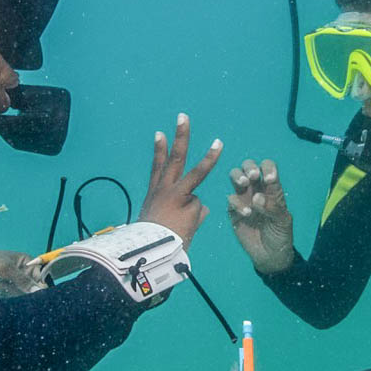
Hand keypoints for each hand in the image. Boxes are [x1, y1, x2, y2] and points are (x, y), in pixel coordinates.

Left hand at [0, 246, 45, 297]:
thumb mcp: (7, 269)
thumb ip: (23, 281)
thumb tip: (39, 290)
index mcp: (27, 262)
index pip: (41, 276)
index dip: (38, 286)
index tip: (34, 293)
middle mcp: (22, 273)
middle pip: (30, 289)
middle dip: (14, 288)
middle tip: (2, 283)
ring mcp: (14, 282)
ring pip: (18, 295)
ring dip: (4, 290)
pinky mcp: (5, 290)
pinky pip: (9, 298)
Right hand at [139, 113, 223, 247]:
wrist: (151, 253)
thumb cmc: (154, 241)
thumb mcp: (164, 224)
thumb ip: (185, 211)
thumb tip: (203, 206)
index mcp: (155, 194)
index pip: (157, 167)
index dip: (159, 150)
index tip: (159, 133)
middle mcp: (164, 190)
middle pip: (174, 158)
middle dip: (180, 136)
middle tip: (183, 116)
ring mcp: (177, 195)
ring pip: (196, 173)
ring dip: (209, 158)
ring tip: (219, 143)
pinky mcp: (189, 204)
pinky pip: (199, 209)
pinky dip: (195, 220)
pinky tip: (185, 229)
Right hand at [227, 159, 295, 274]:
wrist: (270, 255)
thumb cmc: (280, 234)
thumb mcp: (283, 220)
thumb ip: (273, 207)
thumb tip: (257, 197)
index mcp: (271, 188)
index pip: (268, 168)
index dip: (268, 168)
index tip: (270, 178)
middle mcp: (256, 189)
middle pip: (248, 166)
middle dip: (249, 167)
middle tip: (253, 177)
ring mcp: (244, 198)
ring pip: (235, 177)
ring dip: (238, 176)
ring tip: (244, 184)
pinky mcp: (233, 211)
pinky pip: (231, 199)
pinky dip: (237, 203)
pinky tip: (247, 214)